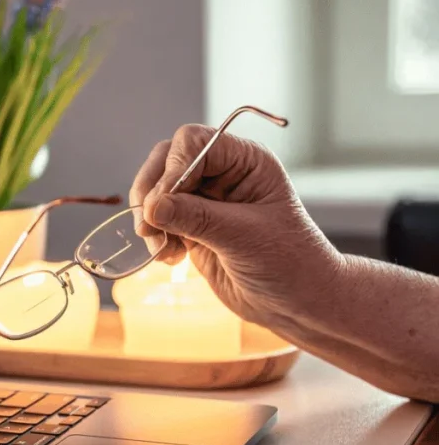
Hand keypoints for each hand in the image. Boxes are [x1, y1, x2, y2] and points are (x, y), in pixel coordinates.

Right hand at [130, 125, 342, 326]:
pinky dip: (155, 237)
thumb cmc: (289, 262)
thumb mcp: (244, 237)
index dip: (171, 168)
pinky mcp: (191, 227)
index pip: (193, 143)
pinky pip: (158, 221)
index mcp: (245, 161)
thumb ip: (196, 218)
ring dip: (150, 219)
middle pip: (166, 161)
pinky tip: (170, 257)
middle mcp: (222, 174)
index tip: (159, 203)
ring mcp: (204, 201)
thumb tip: (151, 208)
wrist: (296, 302)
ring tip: (162, 248)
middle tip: (147, 225)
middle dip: (151, 192)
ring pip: (156, 192)